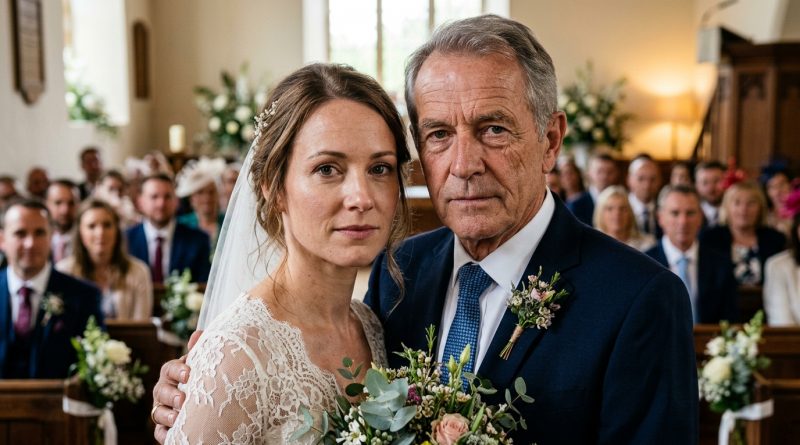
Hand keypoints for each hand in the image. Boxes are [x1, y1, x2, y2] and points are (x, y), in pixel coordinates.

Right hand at [152, 329, 203, 443]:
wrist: (206, 401)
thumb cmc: (201, 378)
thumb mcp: (202, 364)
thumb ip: (200, 350)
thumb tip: (198, 334)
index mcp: (172, 373)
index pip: (169, 369)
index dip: (177, 370)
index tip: (189, 373)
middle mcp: (164, 391)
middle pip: (161, 391)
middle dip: (171, 395)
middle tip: (183, 399)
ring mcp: (162, 409)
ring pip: (157, 412)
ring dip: (166, 415)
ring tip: (178, 418)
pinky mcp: (164, 427)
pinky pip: (159, 432)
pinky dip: (164, 434)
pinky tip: (172, 434)